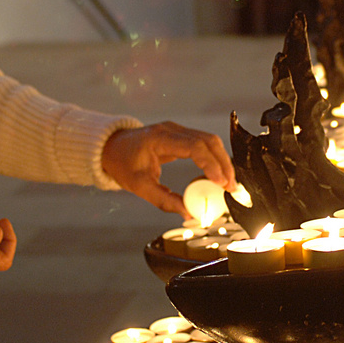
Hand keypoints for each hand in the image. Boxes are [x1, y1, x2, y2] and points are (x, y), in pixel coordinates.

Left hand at [100, 122, 236, 216]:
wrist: (112, 148)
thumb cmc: (122, 163)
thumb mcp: (138, 186)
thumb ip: (163, 200)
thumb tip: (187, 213)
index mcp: (160, 138)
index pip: (193, 146)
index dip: (210, 163)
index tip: (220, 182)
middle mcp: (172, 129)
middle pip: (208, 140)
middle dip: (223, 164)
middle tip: (231, 187)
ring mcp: (178, 130)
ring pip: (210, 140)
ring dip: (222, 161)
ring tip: (228, 184)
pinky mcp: (181, 135)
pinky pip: (205, 143)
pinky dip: (215, 158)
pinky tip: (219, 175)